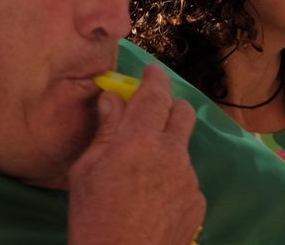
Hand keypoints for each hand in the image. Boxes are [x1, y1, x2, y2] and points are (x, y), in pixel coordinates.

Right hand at [66, 65, 203, 244]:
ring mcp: (190, 180)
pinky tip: (151, 195)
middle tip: (148, 113)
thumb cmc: (93, 214)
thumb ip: (104, 130)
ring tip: (140, 170)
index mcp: (139, 141)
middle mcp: (172, 155)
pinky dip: (170, 176)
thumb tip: (113, 99)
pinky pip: (185, 177)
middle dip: (168, 106)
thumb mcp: (86, 169)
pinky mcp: (198, 202)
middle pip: (183, 113)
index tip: (150, 70)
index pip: (155, 96)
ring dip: (166, 146)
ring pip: (182, 147)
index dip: (154, 78)